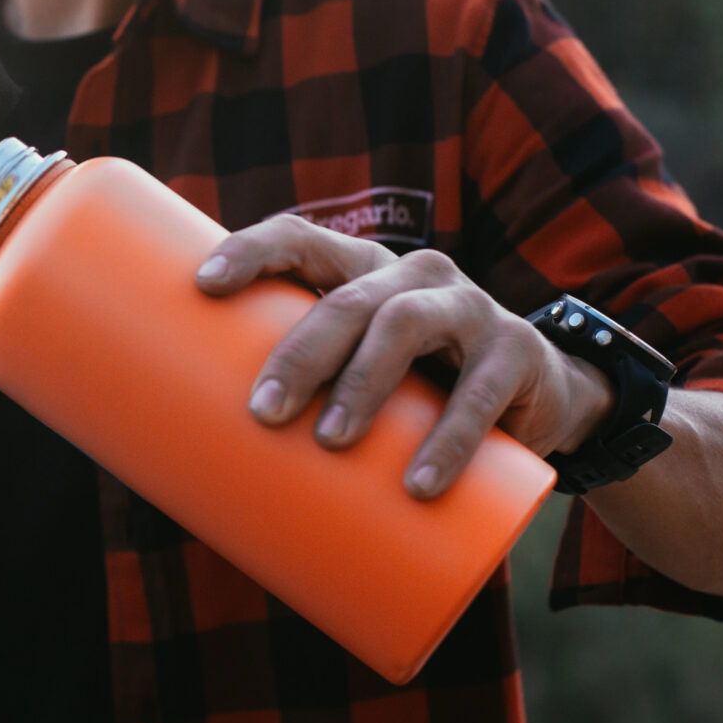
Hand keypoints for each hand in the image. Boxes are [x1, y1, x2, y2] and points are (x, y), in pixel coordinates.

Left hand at [194, 215, 613, 498]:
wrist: (536, 401)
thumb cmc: (415, 393)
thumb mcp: (360, 376)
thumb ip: (303, 393)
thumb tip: (187, 467)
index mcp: (365, 270)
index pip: (304, 239)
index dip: (254, 250)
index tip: (202, 285)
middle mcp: (415, 276)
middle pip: (348, 298)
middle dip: (301, 352)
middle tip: (263, 412)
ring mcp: (471, 307)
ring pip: (405, 328)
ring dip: (362, 385)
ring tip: (329, 441)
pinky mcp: (517, 354)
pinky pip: (481, 393)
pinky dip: (449, 440)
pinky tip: (420, 483)